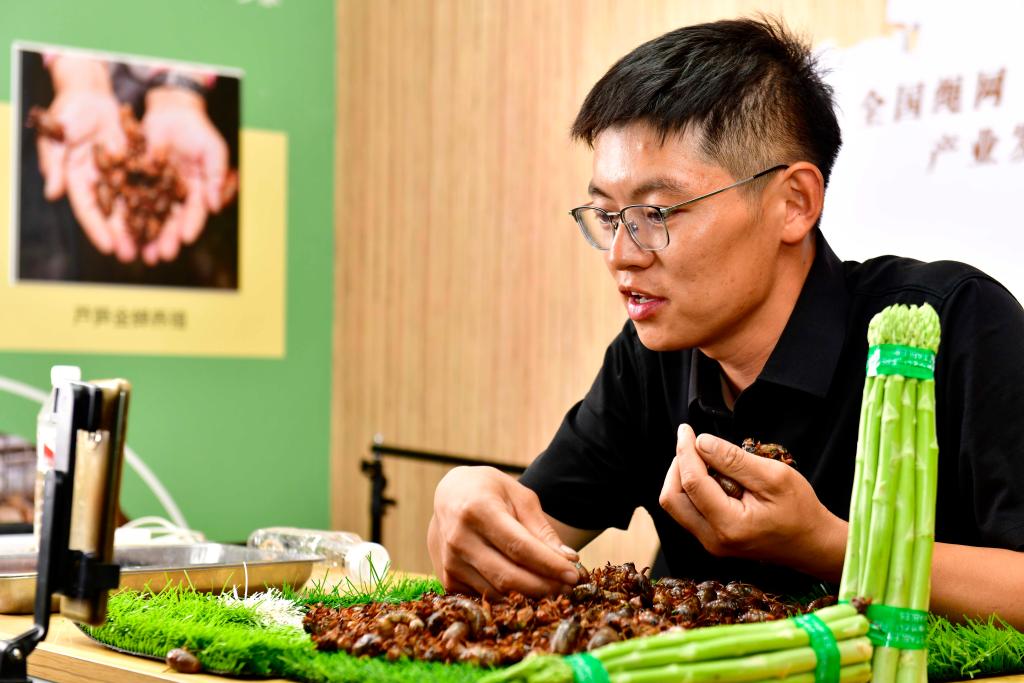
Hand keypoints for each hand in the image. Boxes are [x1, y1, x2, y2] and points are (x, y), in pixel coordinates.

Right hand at [36, 56, 134, 260]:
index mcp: (76, 180)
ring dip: (139, 226)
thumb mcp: (58, 136)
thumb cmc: (68, 114)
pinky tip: (166, 219)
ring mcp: (116, 176)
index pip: (87, 210)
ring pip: (130, 206)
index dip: (96, 229)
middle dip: (121, 236)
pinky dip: (154, 203)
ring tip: (151, 245)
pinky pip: (145, 187)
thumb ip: (54, 164)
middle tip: (132, 255)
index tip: (107, 248)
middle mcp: (98, 183)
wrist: (90, 95)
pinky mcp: (133, 167)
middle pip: (110, 215)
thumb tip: (53, 193)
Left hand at [140, 85, 228, 264]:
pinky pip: (130, 198)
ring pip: (149, 216)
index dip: (191, 225)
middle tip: (161, 256)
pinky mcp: (137, 179)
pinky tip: (120, 228)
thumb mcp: (213, 151)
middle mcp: (176, 195)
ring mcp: (156, 189)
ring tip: (139, 252)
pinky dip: (125, 214)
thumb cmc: (197, 130)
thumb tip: (215, 206)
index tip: (186, 239)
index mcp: (197, 191)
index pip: (194, 212)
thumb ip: (215, 177)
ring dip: (144, 235)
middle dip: (166, 239)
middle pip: (171, 220)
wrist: (171, 111)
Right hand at [427, 466, 581, 596]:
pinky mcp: (448, 580)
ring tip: (555, 587)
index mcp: (478, 510)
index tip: (574, 574)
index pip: (519, 547)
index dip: (549, 564)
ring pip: (498, 592)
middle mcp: (459, 538)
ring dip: (530, 595)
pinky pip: (486, 596)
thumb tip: (568, 559)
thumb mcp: (519, 496)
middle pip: (508, 576)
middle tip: (570, 587)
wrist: (449, 495)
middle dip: (544, 586)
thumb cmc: (490, 491)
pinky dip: (510, 597)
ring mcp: (450, 562)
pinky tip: (527, 588)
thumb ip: (541, 528)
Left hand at [659, 424, 847, 579]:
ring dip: (683, 478)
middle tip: (693, 445)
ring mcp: (711, 543)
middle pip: (672, 498)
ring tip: (707, 460)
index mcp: (729, 525)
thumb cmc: (801, 510)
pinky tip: (713, 477)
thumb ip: (735, 460)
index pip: (692, 483)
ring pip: (677, 505)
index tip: (686, 430)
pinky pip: (689, 511)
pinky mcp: (713, 540)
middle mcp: (713, 540)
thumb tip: (701, 443)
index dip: (685, 451)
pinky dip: (693, 490)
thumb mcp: (774, 477)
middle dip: (678, 466)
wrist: (813, 544)